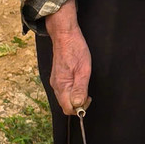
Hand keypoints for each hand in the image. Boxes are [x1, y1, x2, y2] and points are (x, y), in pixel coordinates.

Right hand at [45, 0, 90, 115]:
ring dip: (76, 97)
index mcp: (61, 86)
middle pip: (65, 105)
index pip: (68, 108)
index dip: (80, 108)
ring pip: (65, 98)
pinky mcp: (57, 77)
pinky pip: (64, 91)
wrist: (65, 35)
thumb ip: (80, 89)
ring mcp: (55, 81)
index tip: (89, 99)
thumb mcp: (83, 70)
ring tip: (85, 85)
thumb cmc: (75, 50)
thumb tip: (78, 105)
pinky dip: (72, 91)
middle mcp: (55, 86)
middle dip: (78, 104)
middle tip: (89, 93)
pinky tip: (79, 82)